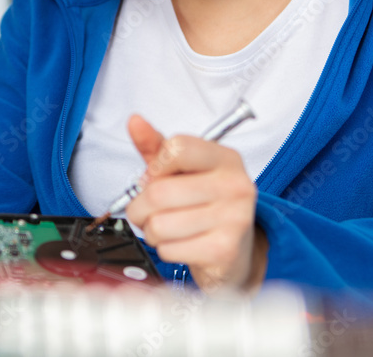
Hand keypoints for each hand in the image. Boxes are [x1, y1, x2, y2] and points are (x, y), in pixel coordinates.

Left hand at [123, 115, 267, 292]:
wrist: (238, 246)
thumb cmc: (205, 202)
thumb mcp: (183, 169)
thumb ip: (156, 147)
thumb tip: (135, 122)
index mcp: (225, 158)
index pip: (176, 148)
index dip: (155, 166)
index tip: (156, 177)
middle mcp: (234, 185)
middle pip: (158, 192)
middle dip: (141, 206)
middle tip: (150, 209)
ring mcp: (233, 219)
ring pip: (159, 225)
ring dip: (152, 231)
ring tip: (169, 227)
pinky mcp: (224, 251)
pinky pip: (168, 249)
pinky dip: (166, 249)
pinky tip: (182, 243)